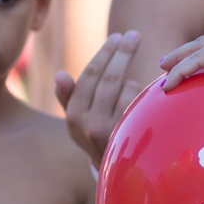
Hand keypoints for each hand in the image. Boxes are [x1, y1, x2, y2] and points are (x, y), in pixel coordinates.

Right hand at [56, 31, 140, 163]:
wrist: (112, 169)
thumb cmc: (93, 131)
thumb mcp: (75, 116)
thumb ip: (67, 95)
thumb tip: (60, 74)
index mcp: (73, 116)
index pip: (91, 76)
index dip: (105, 54)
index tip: (117, 37)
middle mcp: (90, 126)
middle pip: (111, 79)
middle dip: (123, 53)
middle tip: (134, 35)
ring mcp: (113, 132)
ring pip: (128, 91)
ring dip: (133, 79)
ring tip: (136, 89)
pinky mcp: (132, 136)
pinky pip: (141, 104)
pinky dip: (141, 95)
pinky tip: (144, 96)